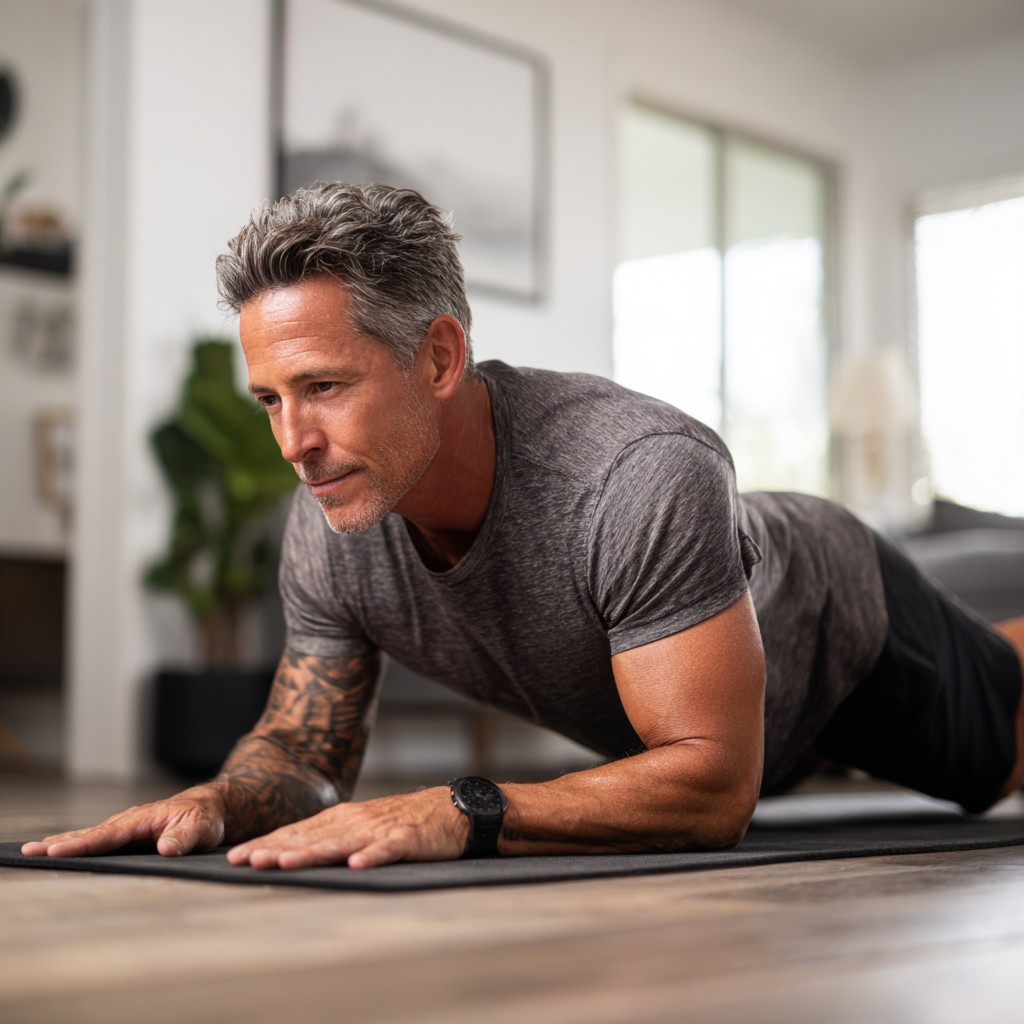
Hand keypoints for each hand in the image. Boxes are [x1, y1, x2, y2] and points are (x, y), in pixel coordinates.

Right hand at [20, 786, 227, 858]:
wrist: (209, 809)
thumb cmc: (205, 818)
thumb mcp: (201, 828)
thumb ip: (184, 838)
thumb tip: (166, 848)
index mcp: (142, 819)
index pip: (107, 835)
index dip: (82, 844)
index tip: (56, 850)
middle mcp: (129, 821)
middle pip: (90, 834)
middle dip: (59, 842)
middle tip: (30, 851)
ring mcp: (126, 828)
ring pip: (90, 835)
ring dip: (62, 842)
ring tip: (35, 850)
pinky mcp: (127, 835)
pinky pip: (98, 839)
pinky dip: (77, 843)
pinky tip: (61, 848)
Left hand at [226, 786, 469, 869]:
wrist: (452, 810)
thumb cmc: (404, 822)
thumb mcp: (361, 827)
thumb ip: (330, 839)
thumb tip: (288, 852)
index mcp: (341, 818)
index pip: (296, 832)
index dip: (266, 843)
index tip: (235, 857)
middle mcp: (354, 821)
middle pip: (310, 837)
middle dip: (276, 849)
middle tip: (246, 861)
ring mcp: (379, 830)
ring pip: (339, 843)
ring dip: (311, 854)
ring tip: (286, 864)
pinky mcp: (406, 840)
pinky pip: (385, 850)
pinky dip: (370, 857)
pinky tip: (357, 866)